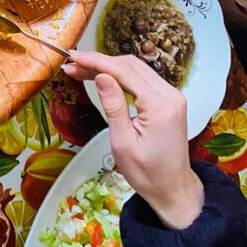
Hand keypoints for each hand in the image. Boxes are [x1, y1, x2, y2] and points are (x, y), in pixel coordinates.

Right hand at [63, 51, 203, 229]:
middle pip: (131, 65)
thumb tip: (101, 76)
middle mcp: (171, 96)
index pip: (125, 72)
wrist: (173, 189)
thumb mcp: (123, 143)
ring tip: (81, 69)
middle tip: (72, 65)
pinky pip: (142, 78)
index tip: (73, 57)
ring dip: (108, 65)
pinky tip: (102, 76)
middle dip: (100, 61)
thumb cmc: (147, 174)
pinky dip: (121, 74)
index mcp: (160, 107)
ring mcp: (172, 96)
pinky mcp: (169, 99)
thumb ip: (113, 106)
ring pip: (136, 68)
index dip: (96, 61)